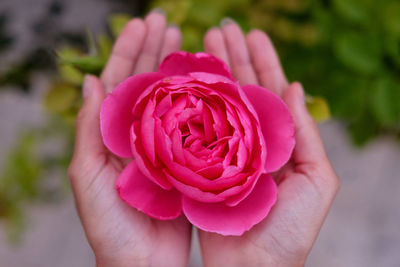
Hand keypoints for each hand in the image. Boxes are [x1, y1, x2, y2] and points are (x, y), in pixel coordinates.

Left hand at [68, 11, 190, 266]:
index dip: (129, 51)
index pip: (120, 82)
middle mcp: (141, 135)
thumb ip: (88, 129)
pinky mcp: (187, 160)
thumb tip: (90, 81)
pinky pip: (195, 124)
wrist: (143, 264)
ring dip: (179, 69)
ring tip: (189, 42)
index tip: (143, 23)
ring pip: (173, 99)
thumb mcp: (88, 177)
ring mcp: (166, 145)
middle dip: (155, 50)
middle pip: (147, 83)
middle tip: (168, 21)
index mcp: (114, 135)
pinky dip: (201, 102)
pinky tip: (210, 84)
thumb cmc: (111, 227)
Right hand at [199, 19, 340, 265]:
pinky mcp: (200, 166)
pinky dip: (191, 105)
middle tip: (220, 30)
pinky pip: (195, 129)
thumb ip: (306, 134)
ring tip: (202, 45)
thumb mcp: (316, 181)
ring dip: (212, 73)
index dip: (262, 62)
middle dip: (232, 58)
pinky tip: (184, 83)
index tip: (251, 35)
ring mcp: (222, 151)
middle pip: (240, 91)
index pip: (270, 92)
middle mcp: (249, 141)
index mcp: (278, 141)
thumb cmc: (289, 232)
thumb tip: (295, 88)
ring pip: (216, 104)